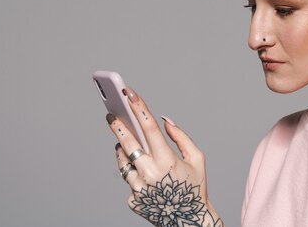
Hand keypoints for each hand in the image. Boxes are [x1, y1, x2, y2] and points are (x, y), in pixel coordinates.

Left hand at [107, 86, 223, 226]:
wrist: (189, 221)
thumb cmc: (195, 187)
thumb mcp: (197, 158)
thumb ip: (181, 137)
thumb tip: (164, 121)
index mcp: (167, 160)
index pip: (149, 127)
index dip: (139, 107)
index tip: (129, 92)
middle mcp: (150, 174)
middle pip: (127, 142)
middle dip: (117, 125)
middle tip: (111, 113)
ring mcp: (139, 188)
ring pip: (123, 161)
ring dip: (122, 149)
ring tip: (123, 139)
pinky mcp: (133, 200)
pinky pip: (128, 178)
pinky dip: (132, 171)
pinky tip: (138, 167)